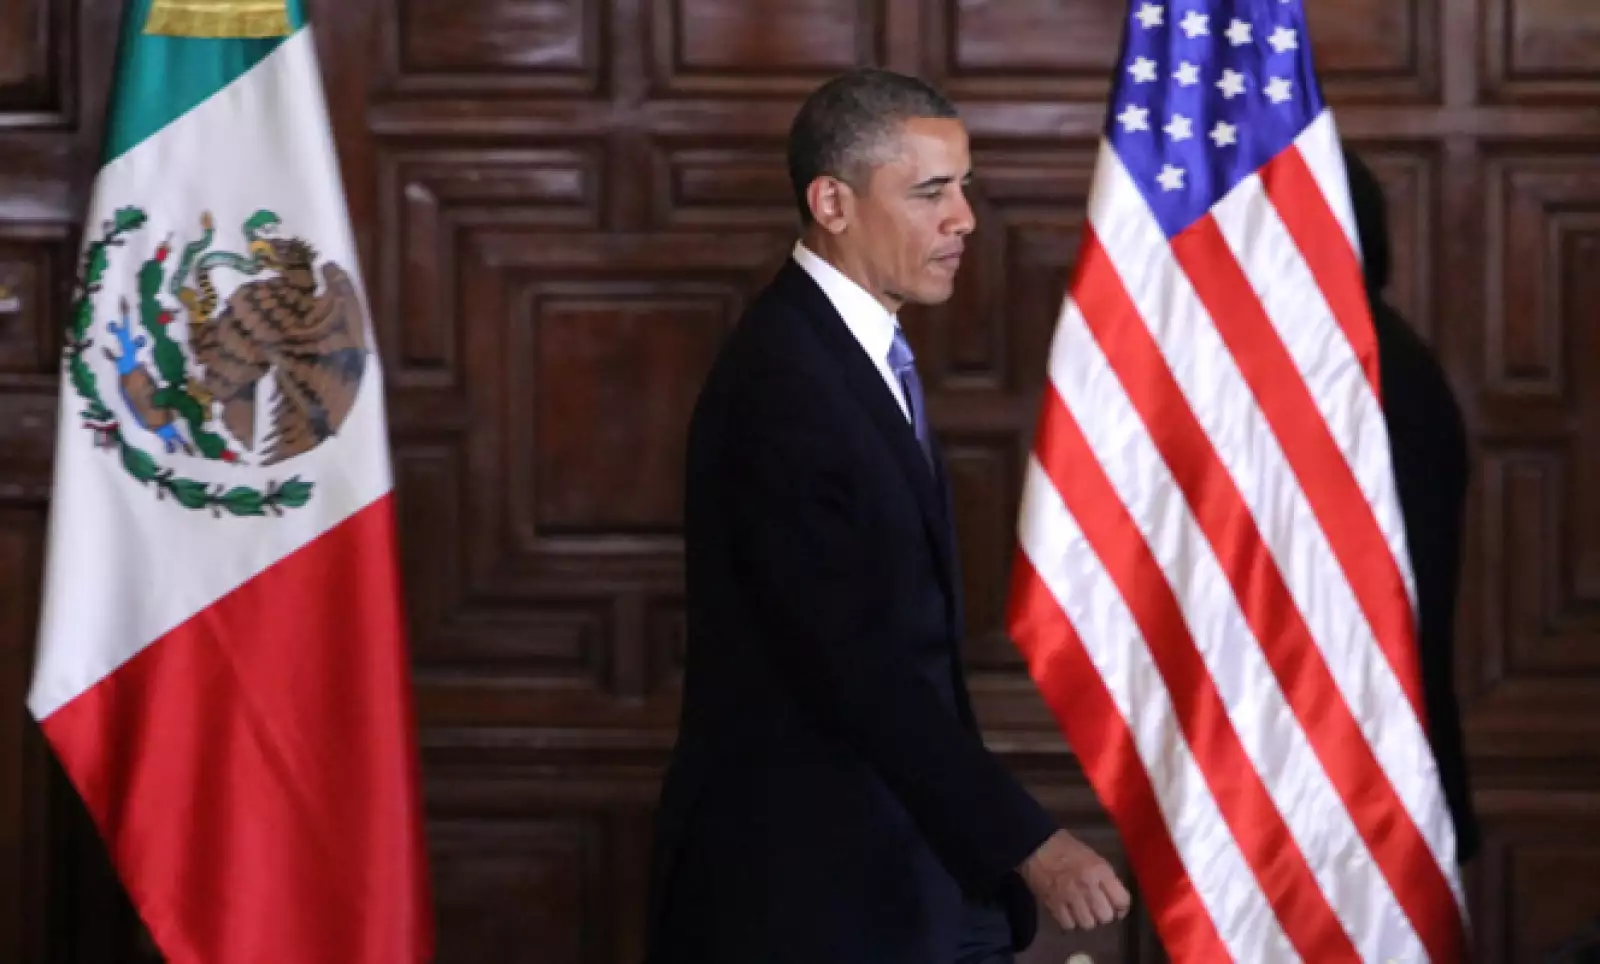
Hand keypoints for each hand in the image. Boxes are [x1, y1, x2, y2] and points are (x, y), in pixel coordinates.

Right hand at [1017, 830, 1131, 929]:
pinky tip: (1068, 912)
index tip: (1117, 908)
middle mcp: (1088, 886)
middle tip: (1097, 908)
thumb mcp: (1094, 858)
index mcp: (1100, 871)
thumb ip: (1106, 878)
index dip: (1121, 907)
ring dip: (1086, 919)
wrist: (1037, 846)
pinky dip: (1069, 921)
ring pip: (1088, 924)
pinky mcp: (1054, 904)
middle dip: (1103, 914)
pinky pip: (1069, 924)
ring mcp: (1070, 896)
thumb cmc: (1067, 849)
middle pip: (1106, 916)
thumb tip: (1115, 899)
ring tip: (1081, 911)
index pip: (1122, 900)